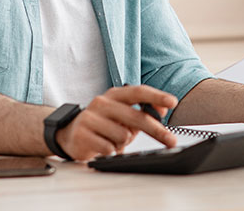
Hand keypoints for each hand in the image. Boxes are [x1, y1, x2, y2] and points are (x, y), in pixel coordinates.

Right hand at [54, 85, 177, 160]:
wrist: (70, 134)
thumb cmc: (104, 124)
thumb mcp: (124, 115)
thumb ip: (143, 111)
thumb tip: (162, 109)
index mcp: (115, 95)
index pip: (138, 91)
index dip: (157, 96)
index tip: (173, 102)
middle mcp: (102, 102)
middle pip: (136, 116)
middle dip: (156, 130)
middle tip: (171, 140)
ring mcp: (90, 117)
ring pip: (123, 136)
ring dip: (124, 143)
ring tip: (115, 141)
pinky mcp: (82, 134)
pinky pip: (109, 148)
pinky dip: (111, 150)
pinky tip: (104, 146)